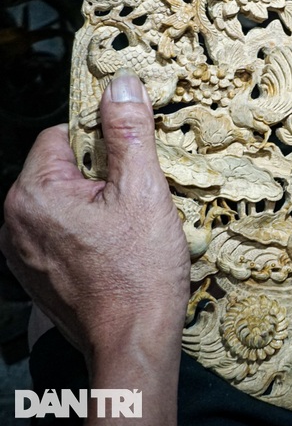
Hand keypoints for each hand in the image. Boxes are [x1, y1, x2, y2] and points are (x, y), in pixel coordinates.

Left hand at [1, 68, 189, 366]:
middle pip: (63, 170)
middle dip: (103, 177)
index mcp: (32, 194)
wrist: (132, 342)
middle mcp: (13, 221)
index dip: (105, 144)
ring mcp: (19, 252)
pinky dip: (87, 233)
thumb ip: (129, 133)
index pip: (63, 136)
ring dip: (96, 206)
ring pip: (63, 202)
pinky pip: (60, 233)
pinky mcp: (34, 275)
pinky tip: (116, 251)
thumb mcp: (144, 191)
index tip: (134, 166)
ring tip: (129, 230)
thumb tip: (121, 84)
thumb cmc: (139, 273)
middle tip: (137, 202)